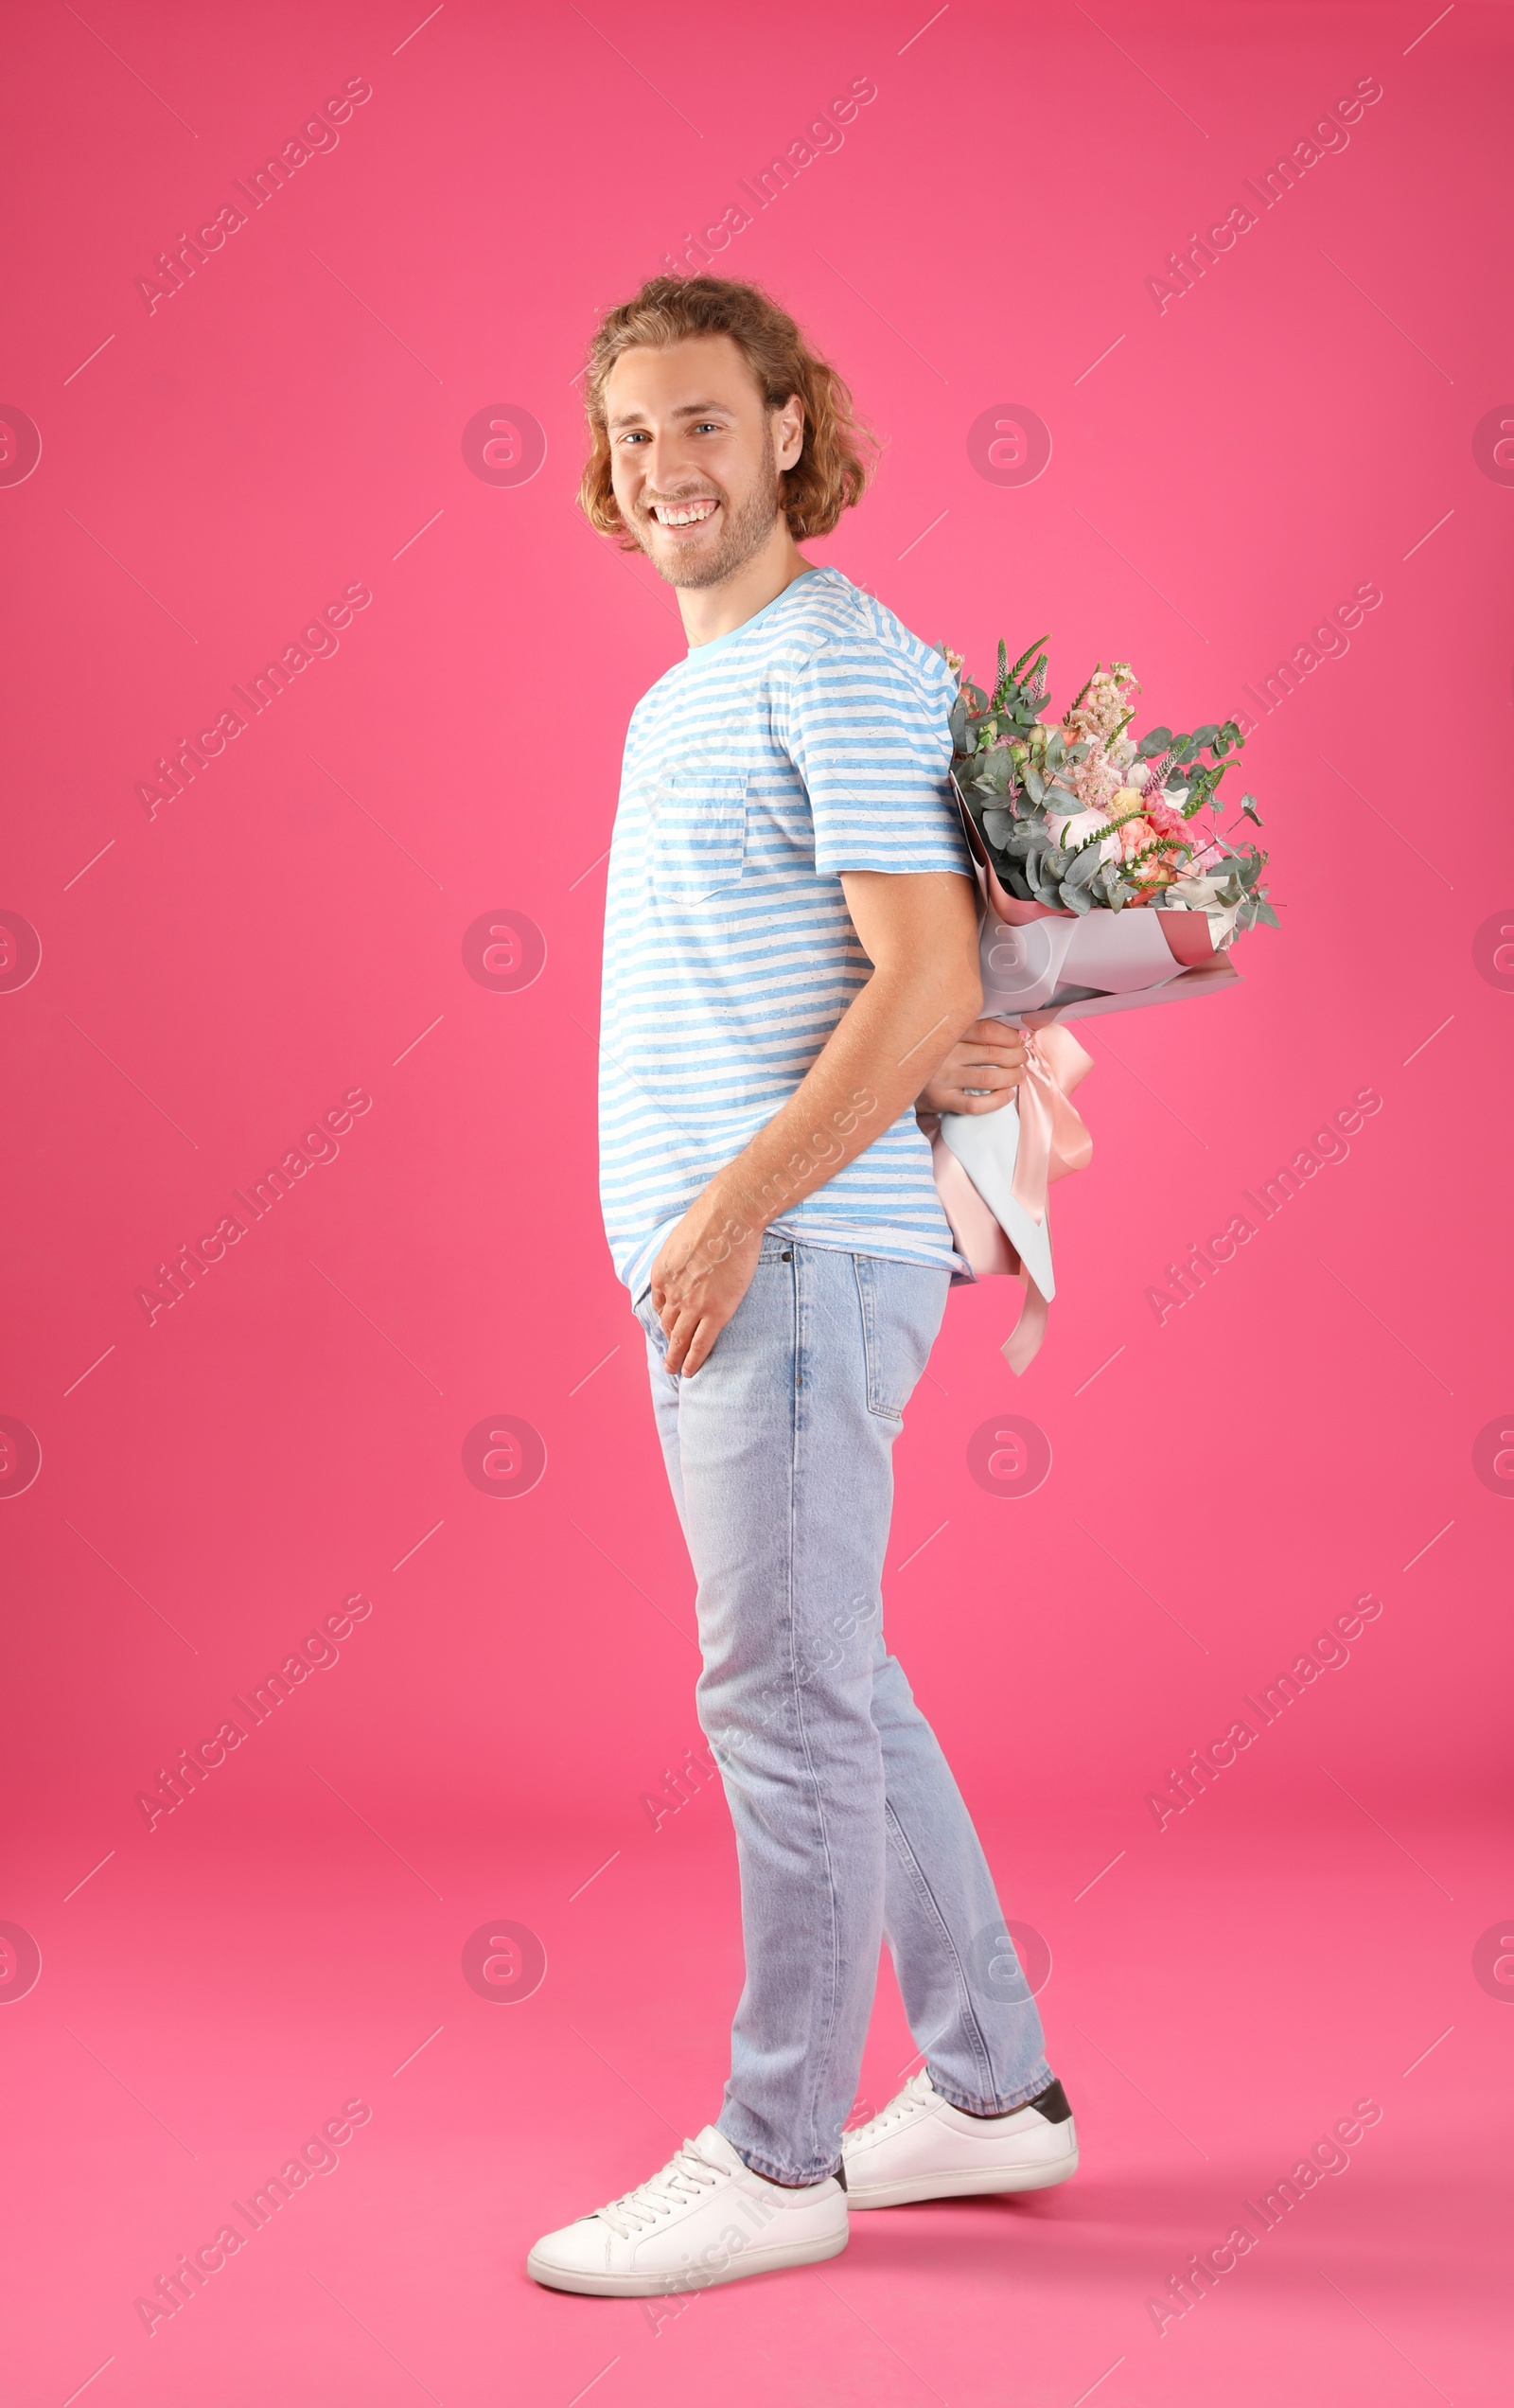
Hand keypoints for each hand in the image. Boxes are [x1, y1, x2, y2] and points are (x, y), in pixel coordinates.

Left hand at [648, 1186, 761, 1375]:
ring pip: (680, 1340)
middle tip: (667, 1356)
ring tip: (674, 1369)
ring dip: (675, 1357)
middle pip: (668, 1325)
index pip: (660, 1305)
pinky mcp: (715, 1312)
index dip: (664, 1319)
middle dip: (668, 1341)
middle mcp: (672, 1294)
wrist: (728, 1218)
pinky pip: (700, 1344)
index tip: (668, 1327)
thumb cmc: (710, 1220)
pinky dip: (693, 1360)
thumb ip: (681, 1256)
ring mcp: (692, 1306)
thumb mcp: (681, 1238)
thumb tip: (690, 1259)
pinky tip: (688, 1371)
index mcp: (661, 1275)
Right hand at [917, 1018, 1026, 1114]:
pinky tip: (1007, 1095)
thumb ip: (970, 1030)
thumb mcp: (944, 1034)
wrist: (897, 1076)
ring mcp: (943, 1078)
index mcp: (947, 1032)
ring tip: (1018, 1075)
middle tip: (1021, 1058)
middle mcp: (945, 1054)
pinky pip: (976, 1104)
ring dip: (1012, 1076)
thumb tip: (1013, 1033)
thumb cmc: (930, 1053)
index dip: (1010, 1036)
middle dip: (1016, 1056)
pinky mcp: (941, 1100)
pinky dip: (998, 1100)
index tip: (1018, 1040)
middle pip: (993, 1053)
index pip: (987, 1030)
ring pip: (989, 1078)